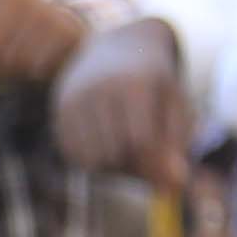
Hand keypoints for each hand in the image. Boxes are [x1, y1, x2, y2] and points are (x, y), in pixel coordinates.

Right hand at [51, 15, 196, 188]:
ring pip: (91, 159)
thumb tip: (173, 188)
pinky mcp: (59, 113)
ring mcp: (73, 101)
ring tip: (126, 145)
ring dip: (111, 165)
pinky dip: (93, 159)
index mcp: (134, 85)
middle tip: (145, 147)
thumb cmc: (156, 85)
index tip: (163, 148)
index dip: (154, 155)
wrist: (115, 48)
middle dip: (133, 161)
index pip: (141, 142)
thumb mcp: (175, 108)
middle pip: (114, 154)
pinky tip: (105, 139)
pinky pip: (75, 156)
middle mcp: (97, 90)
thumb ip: (176, 147)